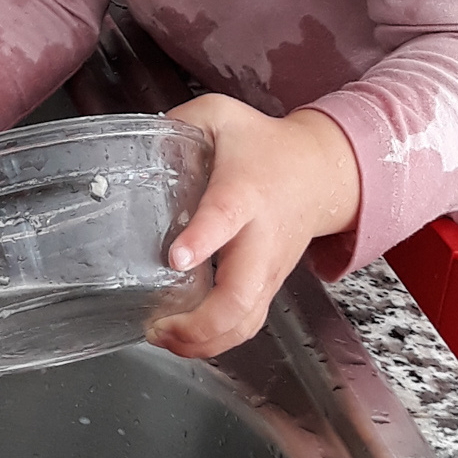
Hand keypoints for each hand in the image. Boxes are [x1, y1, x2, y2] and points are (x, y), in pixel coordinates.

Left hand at [145, 96, 359, 359]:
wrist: (321, 172)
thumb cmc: (263, 146)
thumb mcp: (219, 116)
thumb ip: (178, 123)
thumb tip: (137, 142)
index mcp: (243, 193)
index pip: (224, 218)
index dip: (202, 240)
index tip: (175, 258)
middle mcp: (260, 239)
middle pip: (242, 295)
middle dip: (202, 323)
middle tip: (158, 325)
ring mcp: (268, 270)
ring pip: (246, 322)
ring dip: (205, 342)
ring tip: (162, 338)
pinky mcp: (269, 287)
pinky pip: (247, 325)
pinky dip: (216, 342)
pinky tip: (182, 341)